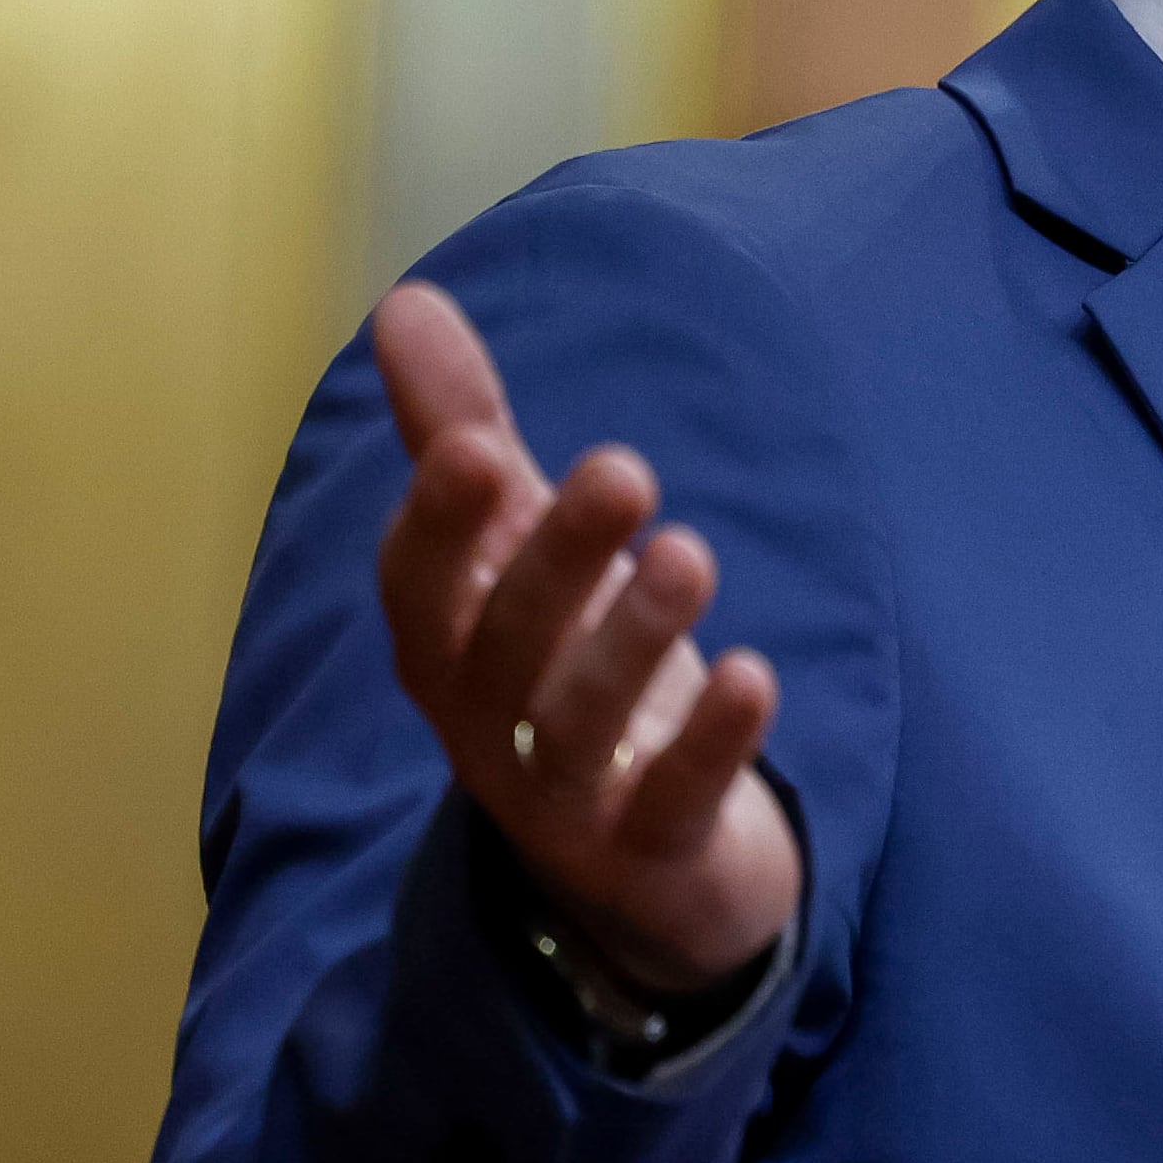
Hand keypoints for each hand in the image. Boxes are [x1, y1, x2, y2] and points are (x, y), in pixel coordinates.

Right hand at [369, 280, 800, 989]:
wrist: (638, 860)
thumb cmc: (562, 672)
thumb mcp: (514, 554)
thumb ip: (464, 435)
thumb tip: (406, 301)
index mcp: (446, 647)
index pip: (418, 588)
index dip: (438, 526)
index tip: (477, 448)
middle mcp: (487, 727)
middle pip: (503, 649)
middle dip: (555, 562)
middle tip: (624, 469)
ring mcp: (564, 801)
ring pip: (581, 727)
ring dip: (633, 640)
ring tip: (691, 554)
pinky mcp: (649, 851)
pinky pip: (671, 804)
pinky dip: (712, 746)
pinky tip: (757, 677)